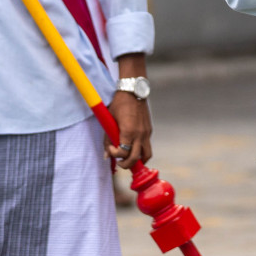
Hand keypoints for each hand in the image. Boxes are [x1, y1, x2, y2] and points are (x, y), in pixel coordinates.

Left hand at [107, 55, 152, 169]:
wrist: (133, 91)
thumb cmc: (119, 104)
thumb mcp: (109, 120)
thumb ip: (107, 139)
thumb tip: (106, 155)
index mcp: (129, 131)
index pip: (124, 153)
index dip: (115, 155)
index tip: (111, 150)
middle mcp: (140, 134)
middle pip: (136, 158)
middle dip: (127, 164)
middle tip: (120, 163)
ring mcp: (146, 132)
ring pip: (147, 154)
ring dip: (139, 161)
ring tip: (130, 160)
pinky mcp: (149, 130)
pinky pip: (147, 145)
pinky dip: (141, 150)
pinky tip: (133, 147)